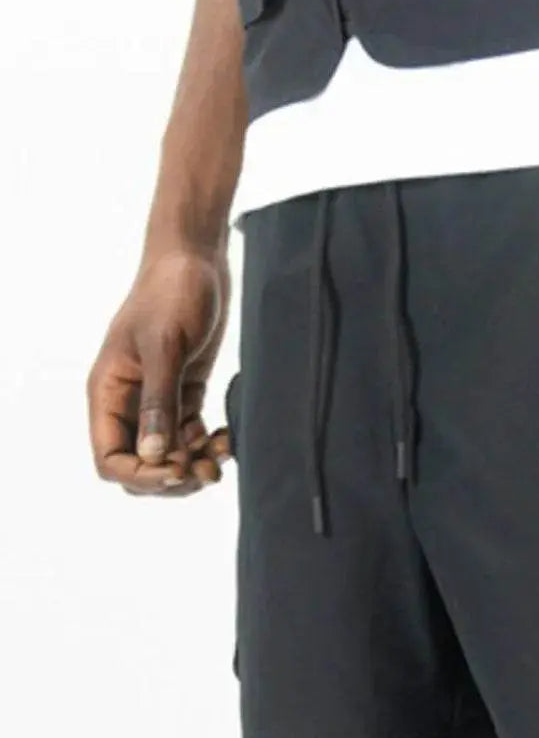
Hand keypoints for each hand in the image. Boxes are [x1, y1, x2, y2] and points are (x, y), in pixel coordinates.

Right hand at [88, 250, 232, 495]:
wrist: (197, 260)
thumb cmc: (172, 293)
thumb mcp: (164, 346)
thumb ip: (160, 400)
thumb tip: (155, 456)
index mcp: (109, 393)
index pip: (110, 459)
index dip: (142, 475)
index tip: (178, 470)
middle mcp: (130, 402)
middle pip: (141, 465)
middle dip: (171, 477)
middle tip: (205, 471)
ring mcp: (158, 398)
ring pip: (169, 454)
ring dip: (194, 464)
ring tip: (222, 455)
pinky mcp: (186, 391)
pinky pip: (191, 434)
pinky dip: (208, 444)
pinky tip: (229, 439)